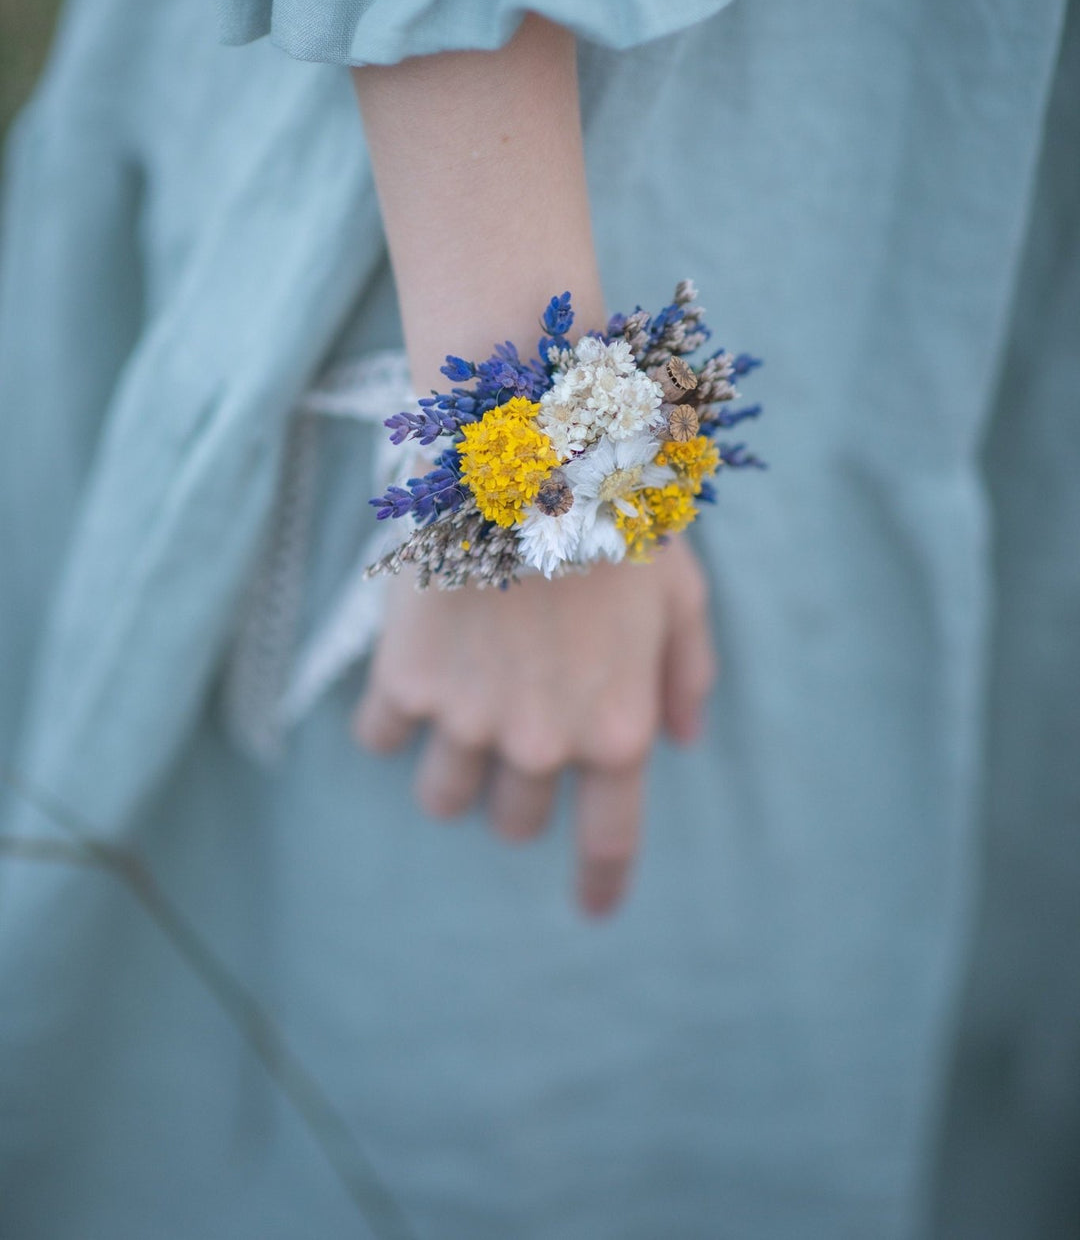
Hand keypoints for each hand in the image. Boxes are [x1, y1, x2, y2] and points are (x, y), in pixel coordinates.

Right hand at [352, 535, 716, 916]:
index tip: (590, 910)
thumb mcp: (683, 592)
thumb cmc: (620, 518)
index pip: (608, 841)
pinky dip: (392, 721)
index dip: (598, 884)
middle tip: (516, 735)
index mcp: (616, 729)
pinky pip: (381, 739)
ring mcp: (468, 717)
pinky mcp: (406, 679)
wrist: (529, 458)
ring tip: (459, 716)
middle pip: (513, 822)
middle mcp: (542, 742)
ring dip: (452, 772)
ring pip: (442, 798)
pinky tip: (412, 676)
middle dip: (516, 795)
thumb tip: (681, 738)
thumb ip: (686, 672)